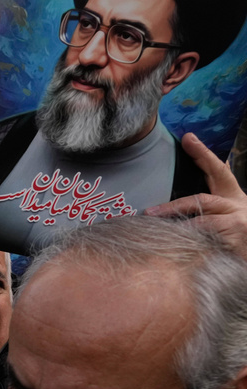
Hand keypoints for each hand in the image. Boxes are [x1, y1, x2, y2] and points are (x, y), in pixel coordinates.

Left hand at [146, 132, 246, 260]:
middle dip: (173, 206)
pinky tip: (176, 250)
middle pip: (202, 200)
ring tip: (158, 233)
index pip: (217, 170)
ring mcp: (238, 224)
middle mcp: (236, 206)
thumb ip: (208, 201)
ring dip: (179, 229)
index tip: (188, 138)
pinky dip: (191, 246)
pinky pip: (207, 243)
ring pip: (202, 223)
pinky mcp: (236, 242)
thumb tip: (181, 189)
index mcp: (232, 195)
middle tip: (150, 212)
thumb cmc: (238, 230)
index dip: (203, 154)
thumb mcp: (229, 211)